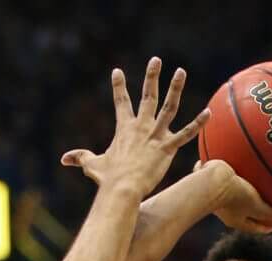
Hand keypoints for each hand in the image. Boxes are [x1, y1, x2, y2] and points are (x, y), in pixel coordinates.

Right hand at [61, 57, 209, 200]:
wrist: (121, 189)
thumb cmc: (107, 179)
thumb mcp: (91, 165)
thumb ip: (80, 158)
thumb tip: (63, 159)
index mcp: (124, 129)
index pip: (121, 103)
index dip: (118, 87)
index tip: (117, 71)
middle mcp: (140, 127)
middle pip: (147, 96)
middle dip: (151, 76)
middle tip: (155, 60)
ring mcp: (155, 137)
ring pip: (168, 107)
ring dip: (175, 88)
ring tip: (181, 72)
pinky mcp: (166, 149)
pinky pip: (185, 134)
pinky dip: (197, 124)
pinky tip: (208, 113)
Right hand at [196, 161, 271, 232]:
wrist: (207, 179)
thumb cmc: (232, 195)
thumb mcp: (257, 206)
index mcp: (236, 220)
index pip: (255, 226)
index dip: (267, 225)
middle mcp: (227, 210)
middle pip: (246, 211)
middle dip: (258, 209)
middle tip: (270, 204)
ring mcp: (219, 194)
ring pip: (238, 192)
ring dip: (249, 190)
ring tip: (258, 182)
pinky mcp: (214, 179)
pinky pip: (229, 175)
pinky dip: (238, 171)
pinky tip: (246, 159)